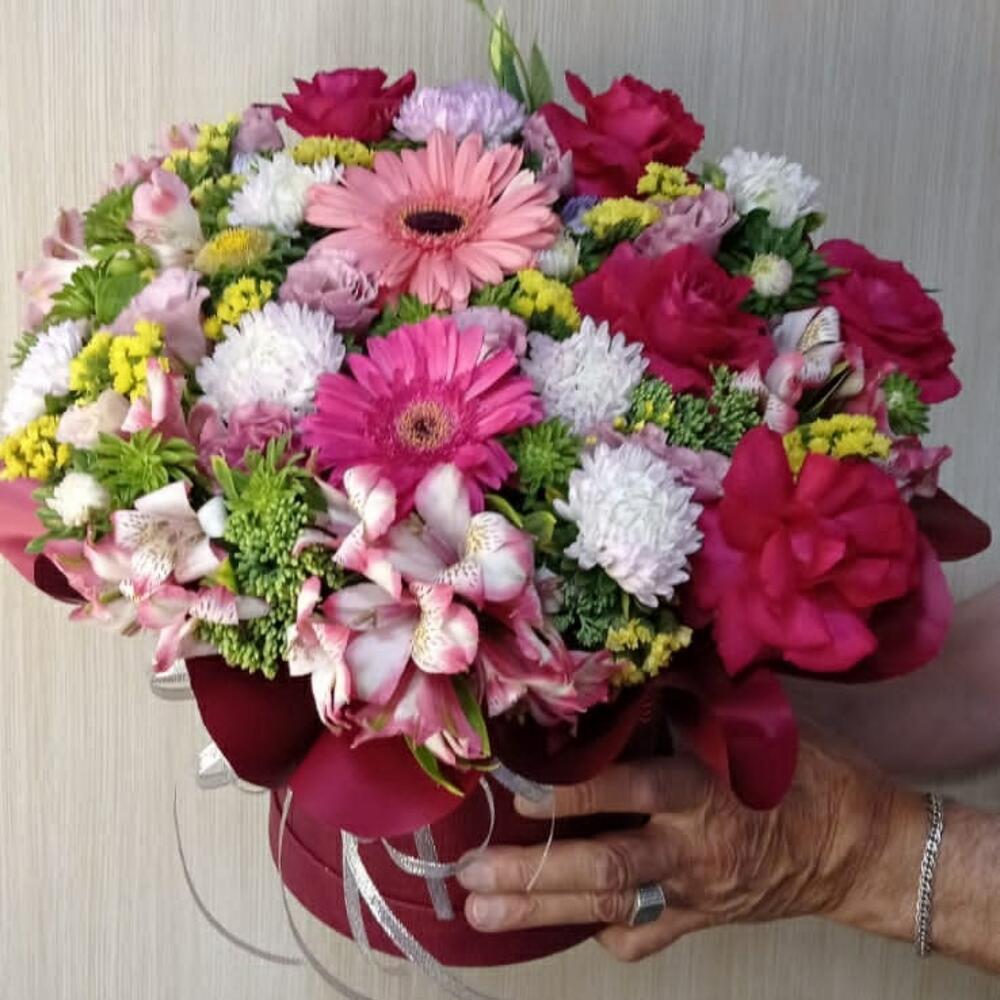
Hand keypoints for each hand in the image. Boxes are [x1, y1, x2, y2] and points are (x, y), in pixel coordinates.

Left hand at [458, 740, 908, 960]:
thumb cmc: (805, 773)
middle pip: (605, 867)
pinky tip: (559, 924)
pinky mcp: (698, 920)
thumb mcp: (750, 726)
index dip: (575, 794)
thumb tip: (621, 675)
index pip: (632, 791)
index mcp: (704, 791)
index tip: (520, 793)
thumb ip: (683, 709)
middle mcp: (692, 849)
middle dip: (533, 875)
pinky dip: (600, 929)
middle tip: (471, 877)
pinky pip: (642, 936)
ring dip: (540, 910)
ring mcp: (692, 893)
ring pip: (609, 907)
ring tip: (481, 914)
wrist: (858, 848)